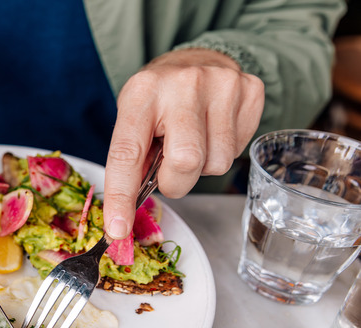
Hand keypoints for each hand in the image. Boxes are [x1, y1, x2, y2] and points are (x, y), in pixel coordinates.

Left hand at [102, 48, 263, 238]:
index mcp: (141, 93)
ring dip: (201, 167)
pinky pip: (238, 150)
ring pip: (216, 163)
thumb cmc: (158, 100)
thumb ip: (134, 161)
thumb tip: (125, 213)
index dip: (121, 196)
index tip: (117, 229)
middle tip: (171, 171)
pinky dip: (223, 151)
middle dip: (177, 181)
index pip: (128, 153)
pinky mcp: (250, 90)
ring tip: (193, 141)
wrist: (197, 58)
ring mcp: (221, 84)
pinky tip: (213, 130)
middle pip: (186, 161)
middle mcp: (181, 84)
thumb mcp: (134, 119)